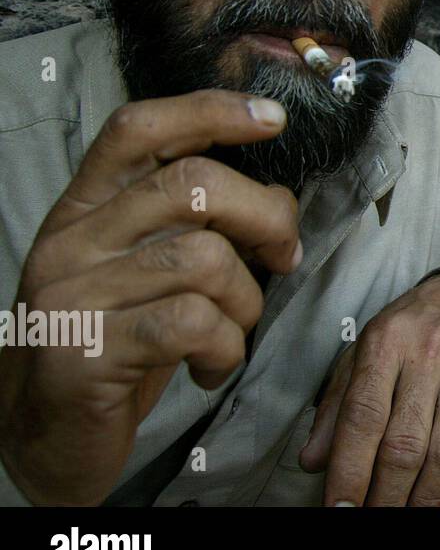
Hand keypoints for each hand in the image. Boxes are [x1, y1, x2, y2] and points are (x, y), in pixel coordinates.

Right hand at [0, 90, 298, 504]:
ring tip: (232, 332)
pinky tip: (210, 368)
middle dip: (265, 216)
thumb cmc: (116, 344)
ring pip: (205, 259)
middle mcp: (71, 242)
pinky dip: (226, 347)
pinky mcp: (87, 353)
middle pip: (193, 186)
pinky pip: (194, 323)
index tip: (273, 119)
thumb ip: (193, 227)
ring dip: (246, 301)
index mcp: (84, 209)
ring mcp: (74, 296)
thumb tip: (277, 203)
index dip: (210, 112)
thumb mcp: (146, 271)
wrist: (45, 437)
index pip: (139, 131)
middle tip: (283, 255)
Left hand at [300, 271, 439, 505]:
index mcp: (384, 344)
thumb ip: (338, 406)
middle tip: (380, 518)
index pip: (363, 416)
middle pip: (405, 441)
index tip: (341, 509)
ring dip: (430, 492)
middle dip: (389, 494)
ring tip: (416, 511)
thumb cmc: (409, 330)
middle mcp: (427, 350)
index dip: (350, 470)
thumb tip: (312, 460)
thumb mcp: (364, 354)